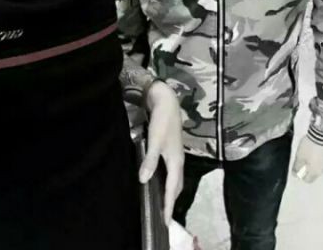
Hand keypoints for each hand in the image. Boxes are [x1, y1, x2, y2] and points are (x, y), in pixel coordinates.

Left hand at [142, 80, 183, 224]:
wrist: (167, 102)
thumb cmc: (162, 122)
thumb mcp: (154, 141)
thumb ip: (150, 161)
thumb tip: (144, 181)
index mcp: (176, 161)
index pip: (172, 189)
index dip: (168, 205)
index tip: (166, 221)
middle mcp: (179, 160)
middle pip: (177, 186)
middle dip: (172, 201)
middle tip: (165, 216)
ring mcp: (176, 155)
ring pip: (175, 179)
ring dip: (171, 191)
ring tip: (163, 202)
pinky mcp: (172, 149)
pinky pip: (172, 172)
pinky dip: (168, 181)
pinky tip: (160, 180)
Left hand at [292, 135, 322, 183]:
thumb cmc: (310, 146)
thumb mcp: (300, 155)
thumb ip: (297, 166)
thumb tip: (295, 175)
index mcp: (315, 171)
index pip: (309, 180)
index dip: (303, 176)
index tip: (299, 169)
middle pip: (316, 172)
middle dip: (311, 168)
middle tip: (306, 158)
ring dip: (319, 161)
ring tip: (314, 151)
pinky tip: (321, 148)